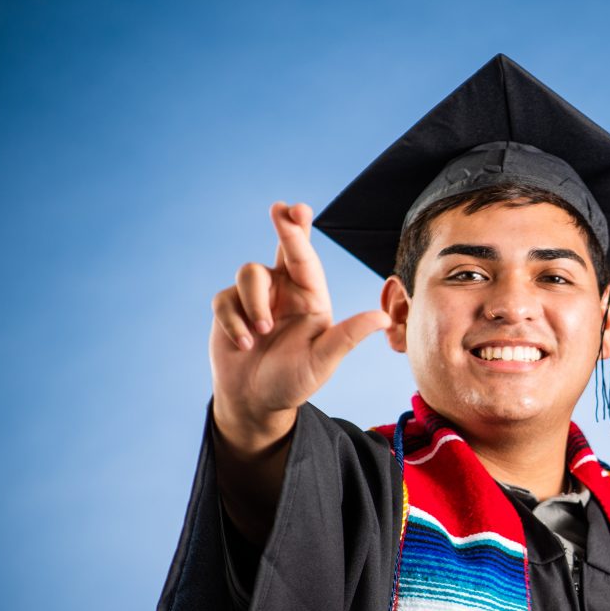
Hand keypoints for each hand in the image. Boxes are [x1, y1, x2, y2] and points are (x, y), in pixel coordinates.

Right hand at [208, 201, 388, 449]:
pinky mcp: (229, 308)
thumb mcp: (324, 361)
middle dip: (283, 226)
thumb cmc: (294, 381)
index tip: (297, 210)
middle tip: (280, 208)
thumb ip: (348, 337)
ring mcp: (255, 297)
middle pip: (282, 248)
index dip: (300, 233)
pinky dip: (233, 322)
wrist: (256, 402)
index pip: (306, 259)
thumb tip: (384, 319)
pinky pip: (225, 299)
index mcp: (311, 297)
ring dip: (254, 304)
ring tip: (260, 335)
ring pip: (249, 274)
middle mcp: (285, 290)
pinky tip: (243, 345)